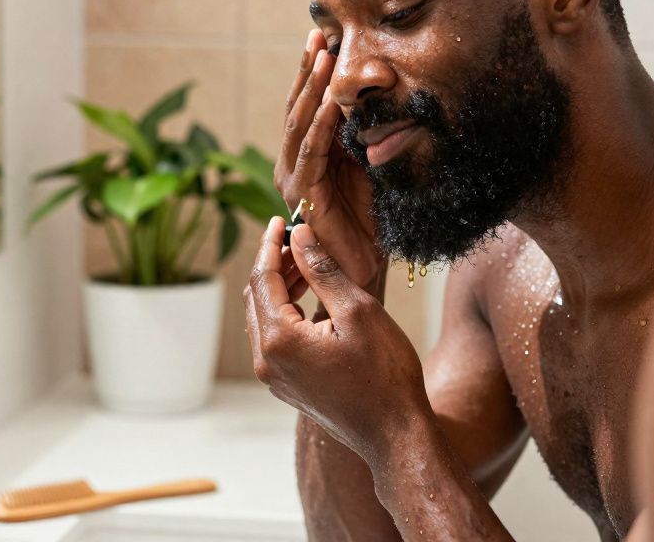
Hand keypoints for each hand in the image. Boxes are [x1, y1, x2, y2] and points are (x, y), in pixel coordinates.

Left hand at [245, 218, 430, 461]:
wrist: (395, 434)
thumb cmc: (385, 373)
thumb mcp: (357, 310)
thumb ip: (321, 269)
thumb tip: (298, 235)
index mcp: (278, 340)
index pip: (262, 278)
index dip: (271, 244)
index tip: (281, 219)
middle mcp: (266, 361)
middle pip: (257, 298)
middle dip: (274, 264)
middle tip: (299, 238)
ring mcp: (275, 377)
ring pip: (265, 319)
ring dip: (281, 289)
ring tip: (309, 265)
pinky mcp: (288, 386)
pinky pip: (276, 339)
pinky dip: (287, 313)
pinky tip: (312, 300)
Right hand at [276, 30, 384, 294]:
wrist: (366, 270)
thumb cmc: (371, 223)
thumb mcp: (372, 167)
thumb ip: (365, 137)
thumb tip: (377, 97)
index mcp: (309, 156)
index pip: (308, 106)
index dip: (314, 73)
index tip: (324, 36)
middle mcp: (295, 164)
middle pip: (298, 108)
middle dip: (309, 71)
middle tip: (317, 34)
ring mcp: (295, 181)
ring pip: (300, 125)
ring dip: (313, 89)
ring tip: (323, 57)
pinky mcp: (306, 198)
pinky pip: (312, 154)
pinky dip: (322, 125)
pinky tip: (331, 101)